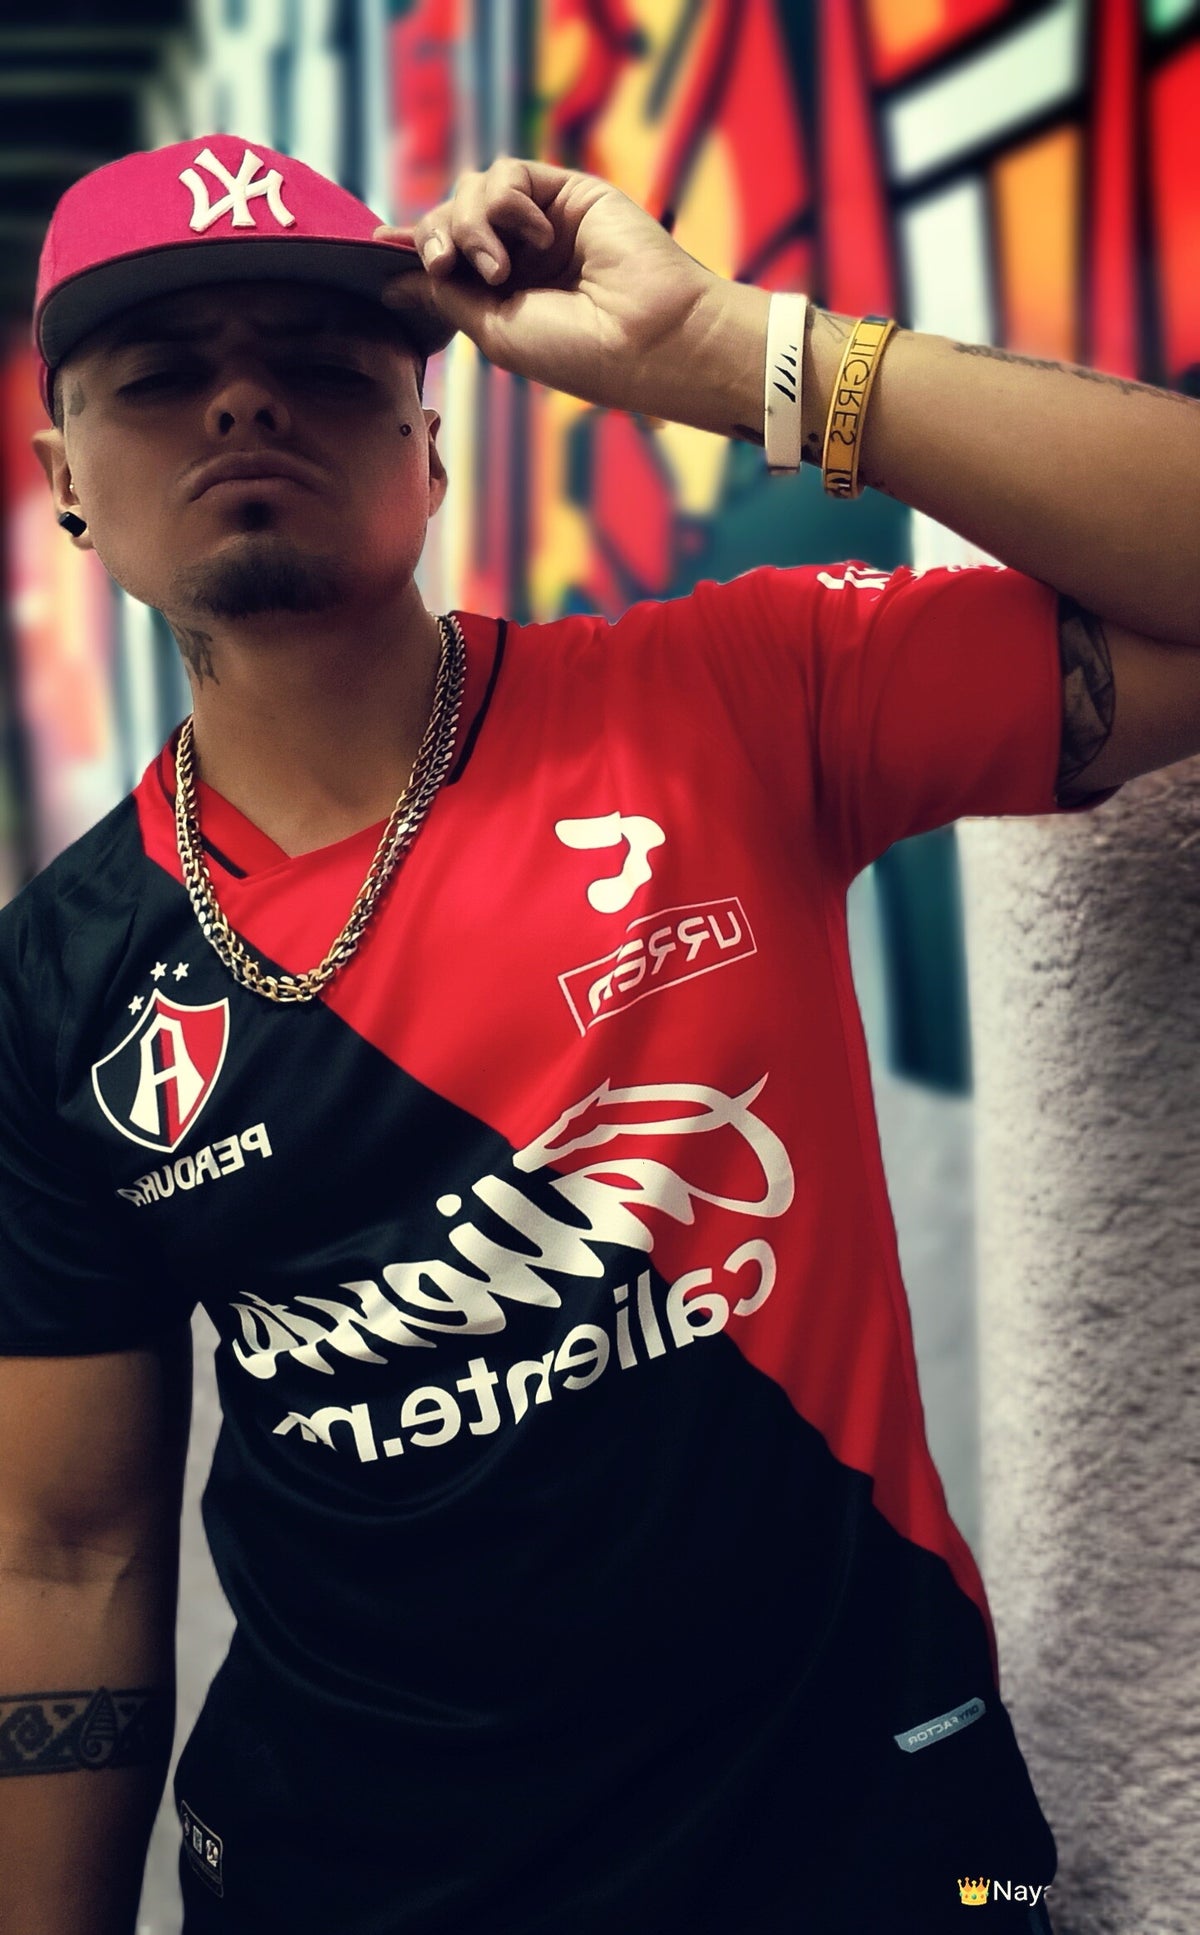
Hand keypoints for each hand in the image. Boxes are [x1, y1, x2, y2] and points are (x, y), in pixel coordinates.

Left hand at [374, 158, 768, 434]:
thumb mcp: (495, 331)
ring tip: (498, 267)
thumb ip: (445, 295)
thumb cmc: (578, 351)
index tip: (379, 243)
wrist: (644, 337)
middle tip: (445, 264)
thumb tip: (394, 279)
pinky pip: (509, 173)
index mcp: (505, 295)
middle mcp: (522, 256)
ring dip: (471, 224)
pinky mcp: (567, 191)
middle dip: (436, 235)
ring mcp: (543, 222)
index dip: (413, 244)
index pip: (446, 254)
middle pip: (450, 216)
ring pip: (472, 190)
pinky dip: (508, 202)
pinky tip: (536, 238)